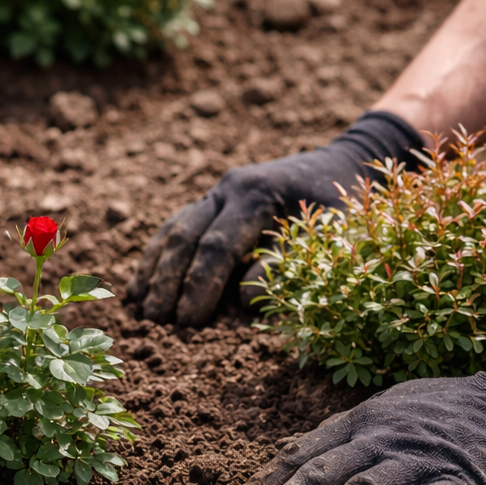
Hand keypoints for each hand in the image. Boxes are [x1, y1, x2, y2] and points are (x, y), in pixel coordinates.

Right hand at [126, 110, 420, 325]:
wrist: (345, 161)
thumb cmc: (344, 204)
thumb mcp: (331, 233)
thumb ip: (288, 264)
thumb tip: (240, 300)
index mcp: (255, 193)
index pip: (218, 246)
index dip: (200, 287)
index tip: (189, 322)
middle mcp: (228, 188)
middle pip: (186, 238)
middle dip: (169, 283)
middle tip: (158, 323)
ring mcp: (216, 193)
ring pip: (173, 231)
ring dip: (155, 272)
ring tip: (140, 310)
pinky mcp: (212, 202)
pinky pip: (175, 229)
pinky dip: (156, 259)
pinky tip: (140, 286)